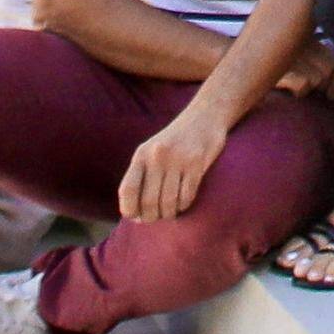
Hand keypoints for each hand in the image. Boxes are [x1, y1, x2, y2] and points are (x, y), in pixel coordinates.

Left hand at [122, 93, 234, 220]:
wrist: (205, 116)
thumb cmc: (175, 140)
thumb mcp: (152, 150)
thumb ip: (141, 175)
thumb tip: (133, 213)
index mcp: (142, 154)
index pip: (128, 190)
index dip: (129, 209)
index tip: (135, 217)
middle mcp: (157, 156)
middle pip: (149, 201)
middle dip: (151, 217)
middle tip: (156, 218)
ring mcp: (178, 159)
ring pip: (169, 202)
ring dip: (169, 214)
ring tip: (170, 212)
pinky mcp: (197, 162)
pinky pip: (187, 196)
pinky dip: (183, 206)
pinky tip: (183, 203)